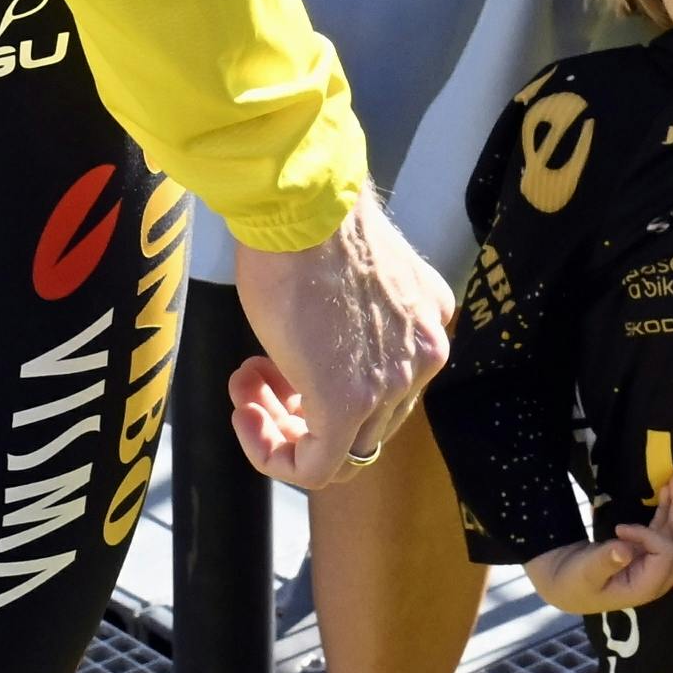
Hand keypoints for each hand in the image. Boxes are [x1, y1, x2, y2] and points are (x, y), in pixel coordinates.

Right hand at [229, 191, 452, 489]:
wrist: (300, 205)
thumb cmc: (309, 224)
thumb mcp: (349, 280)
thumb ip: (354, 322)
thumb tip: (320, 351)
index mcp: (427, 321)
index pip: (384, 385)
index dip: (326, 381)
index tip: (281, 361)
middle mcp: (423, 356)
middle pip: (365, 420)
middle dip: (302, 408)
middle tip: (255, 379)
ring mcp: (391, 384)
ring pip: (341, 450)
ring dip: (281, 428)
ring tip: (244, 393)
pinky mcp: (348, 406)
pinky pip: (314, 467)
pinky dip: (272, 454)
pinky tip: (245, 416)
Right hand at [526, 477, 672, 614]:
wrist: (566, 583)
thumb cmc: (574, 582)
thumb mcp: (585, 573)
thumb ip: (605, 562)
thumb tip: (623, 549)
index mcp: (646, 586)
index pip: (666, 556)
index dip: (650, 536)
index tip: (620, 528)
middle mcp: (658, 576)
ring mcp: (655, 561)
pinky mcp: (647, 549)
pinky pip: (665, 529)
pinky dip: (669, 509)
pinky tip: (667, 490)